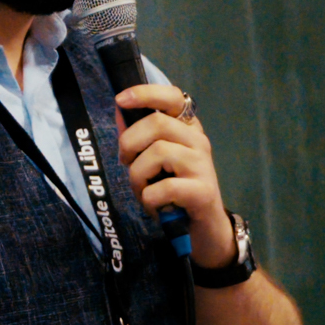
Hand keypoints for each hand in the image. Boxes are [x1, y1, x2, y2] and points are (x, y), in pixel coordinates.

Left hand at [113, 83, 236, 268]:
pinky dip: (150, 198)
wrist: (204, 230)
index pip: (172, 97)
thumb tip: (120, 111)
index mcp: (187, 129)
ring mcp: (202, 165)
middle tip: (126, 162)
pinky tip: (156, 206)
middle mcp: (198, 141)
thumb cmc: (175, 193)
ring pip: (157, 153)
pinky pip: (164, 187)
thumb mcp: (154, 164)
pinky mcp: (203, 191)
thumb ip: (139, 138)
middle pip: (157, 123)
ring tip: (143, 190)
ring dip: (138, 176)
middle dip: (130, 143)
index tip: (121, 99)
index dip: (146, 93)